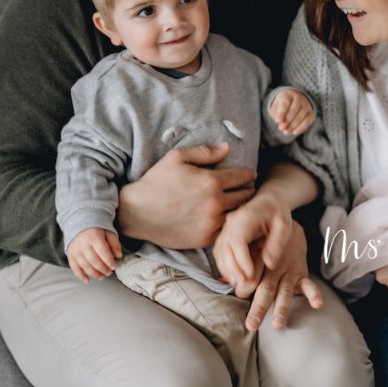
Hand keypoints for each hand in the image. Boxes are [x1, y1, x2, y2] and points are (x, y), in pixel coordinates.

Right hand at [66, 228, 121, 283]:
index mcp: (94, 237)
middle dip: (103, 269)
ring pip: (85, 265)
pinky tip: (87, 280)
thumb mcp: (108, 233)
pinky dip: (80, 275)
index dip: (109, 261)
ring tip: (101, 277)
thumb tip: (118, 255)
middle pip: (94, 260)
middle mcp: (83, 244)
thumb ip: (114, 243)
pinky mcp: (70, 255)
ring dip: (94, 273)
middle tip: (109, 272)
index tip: (114, 266)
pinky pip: (74, 267)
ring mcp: (76, 250)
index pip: (103, 252)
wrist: (79, 224)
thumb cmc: (97, 230)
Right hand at [117, 143, 256, 249]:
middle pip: (245, 196)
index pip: (243, 177)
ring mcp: (211, 223)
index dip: (248, 174)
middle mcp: (215, 203)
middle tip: (248, 189)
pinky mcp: (205, 239)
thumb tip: (227, 148)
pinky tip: (226, 219)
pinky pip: (226, 231)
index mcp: (212, 181)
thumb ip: (205, 152)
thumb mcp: (177, 158)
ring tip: (240, 205)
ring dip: (241, 209)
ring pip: (238, 215)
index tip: (251, 175)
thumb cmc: (156, 182)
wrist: (137, 212)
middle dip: (248, 190)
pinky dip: (229, 225)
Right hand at [214, 192, 296, 296]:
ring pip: (219, 253)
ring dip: (227, 270)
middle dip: (234, 270)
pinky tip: (234, 278)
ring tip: (240, 285)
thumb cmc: (278, 213)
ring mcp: (225, 229)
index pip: (237, 241)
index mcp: (245, 218)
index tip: (251, 277)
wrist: (269, 201)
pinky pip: (219, 253)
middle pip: (224, 249)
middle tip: (246, 286)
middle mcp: (231, 223)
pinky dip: (225, 267)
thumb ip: (277, 243)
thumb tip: (269, 264)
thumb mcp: (284, 225)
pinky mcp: (224, 236)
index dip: (242, 261)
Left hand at [244, 220, 322, 330]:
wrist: (287, 228)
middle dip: (259, 307)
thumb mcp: (249, 249)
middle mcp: (274, 268)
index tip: (238, 297)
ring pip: (285, 292)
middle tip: (252, 324)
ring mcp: (289, 271)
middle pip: (266, 289)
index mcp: (258, 261)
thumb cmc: (263, 243)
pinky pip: (309, 285)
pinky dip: (314, 294)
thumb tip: (219, 282)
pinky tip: (317, 304)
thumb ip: (237, 267)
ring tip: (278, 325)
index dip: (243, 289)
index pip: (250, 279)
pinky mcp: (302, 274)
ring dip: (282, 308)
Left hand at [269, 89, 314, 135]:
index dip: (281, 113)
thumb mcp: (276, 106)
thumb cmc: (283, 105)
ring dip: (293, 125)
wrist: (293, 100)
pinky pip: (307, 121)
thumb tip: (281, 123)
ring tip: (285, 131)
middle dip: (287, 120)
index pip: (285, 103)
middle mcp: (298, 98)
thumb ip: (277, 114)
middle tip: (281, 128)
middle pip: (294, 110)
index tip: (277, 121)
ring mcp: (306, 105)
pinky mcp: (311, 112)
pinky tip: (294, 132)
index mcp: (288, 94)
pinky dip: (301, 128)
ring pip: (301, 116)